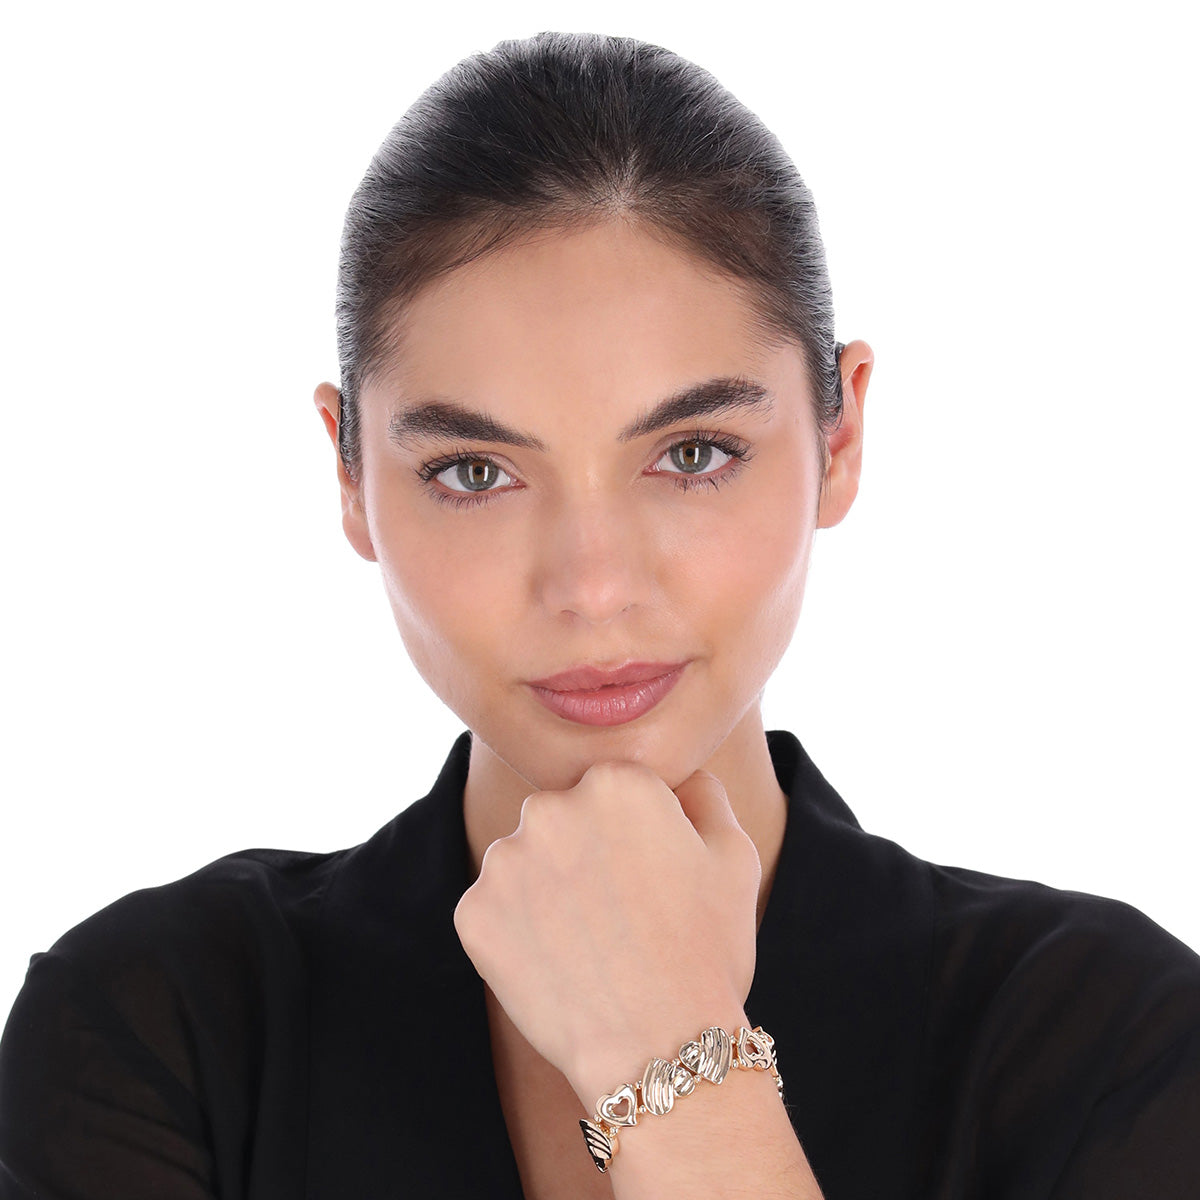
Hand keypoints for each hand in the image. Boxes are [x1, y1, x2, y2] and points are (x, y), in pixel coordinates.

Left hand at [452, 760, 762, 1102]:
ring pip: (525, 863)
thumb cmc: (706, 950)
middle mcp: (550, 805)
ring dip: (547, 892)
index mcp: (616, 780)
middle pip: (563, 819)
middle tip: (620, 915)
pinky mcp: (473, 912)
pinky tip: (557, 965)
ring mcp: (505, 860)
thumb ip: (703, 794)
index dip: (635, 836)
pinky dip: (518, 934)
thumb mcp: (734, 856)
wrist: (656, 1047)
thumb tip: (679, 777)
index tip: (649, 879)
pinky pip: (494, 911)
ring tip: (590, 944)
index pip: (613, 790)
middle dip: (584, 854)